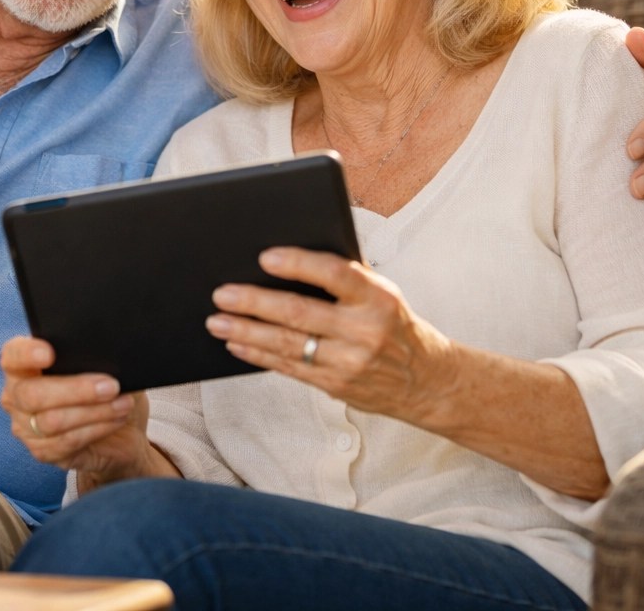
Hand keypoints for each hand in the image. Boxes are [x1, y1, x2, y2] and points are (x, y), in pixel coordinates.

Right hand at [0, 336, 172, 492]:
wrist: (122, 429)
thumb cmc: (106, 386)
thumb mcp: (103, 365)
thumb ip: (93, 356)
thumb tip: (103, 353)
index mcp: (25, 365)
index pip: (13, 356)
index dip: (26, 354)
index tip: (50, 354)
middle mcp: (17, 396)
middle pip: (33, 394)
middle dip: (76, 389)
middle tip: (111, 385)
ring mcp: (25, 427)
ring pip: (52, 421)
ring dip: (94, 411)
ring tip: (122, 403)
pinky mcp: (43, 452)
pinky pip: (66, 442)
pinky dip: (96, 428)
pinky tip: (116, 419)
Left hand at [205, 247, 452, 423]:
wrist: (427, 380)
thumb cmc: (394, 323)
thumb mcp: (383, 292)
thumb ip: (345, 278)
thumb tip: (285, 260)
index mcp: (378, 298)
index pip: (334, 274)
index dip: (297, 264)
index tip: (264, 257)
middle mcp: (365, 330)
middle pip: (300, 313)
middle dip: (255, 303)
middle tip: (223, 293)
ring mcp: (349, 362)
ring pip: (288, 344)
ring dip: (247, 331)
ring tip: (217, 320)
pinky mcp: (335, 385)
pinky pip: (289, 368)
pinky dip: (258, 354)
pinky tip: (237, 343)